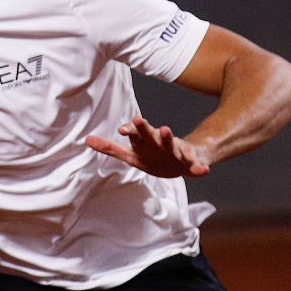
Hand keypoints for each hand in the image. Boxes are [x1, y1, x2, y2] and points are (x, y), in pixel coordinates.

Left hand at [86, 114, 210, 178]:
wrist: (185, 160)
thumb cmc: (153, 155)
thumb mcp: (132, 154)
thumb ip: (110, 148)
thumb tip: (86, 139)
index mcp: (145, 143)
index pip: (135, 135)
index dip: (129, 131)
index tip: (121, 129)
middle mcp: (159, 143)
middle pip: (150, 135)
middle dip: (144, 128)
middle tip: (138, 119)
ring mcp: (176, 151)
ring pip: (171, 144)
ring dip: (168, 137)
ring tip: (165, 130)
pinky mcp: (190, 162)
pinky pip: (196, 166)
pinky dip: (199, 168)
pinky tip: (203, 171)